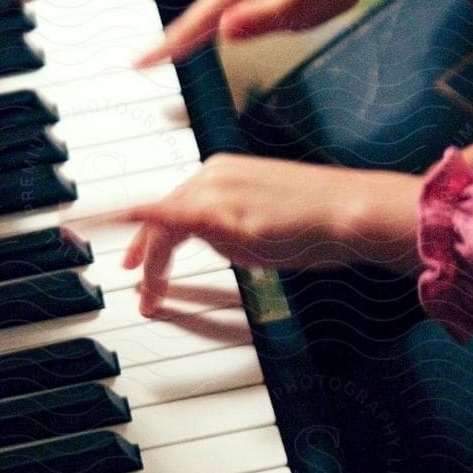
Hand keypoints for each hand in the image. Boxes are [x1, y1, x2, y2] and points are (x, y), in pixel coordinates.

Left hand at [123, 155, 420, 313]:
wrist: (346, 212)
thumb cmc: (320, 222)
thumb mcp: (267, 227)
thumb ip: (236, 231)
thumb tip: (222, 243)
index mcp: (223, 173)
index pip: (174, 204)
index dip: (149, 237)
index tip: (135, 261)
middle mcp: (211, 175)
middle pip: (161, 218)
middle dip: (143, 256)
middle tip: (136, 287)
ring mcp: (214, 192)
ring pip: (161, 230)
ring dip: (151, 268)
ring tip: (149, 299)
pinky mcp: (220, 214)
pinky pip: (163, 223)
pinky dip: (138, 236)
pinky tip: (126, 254)